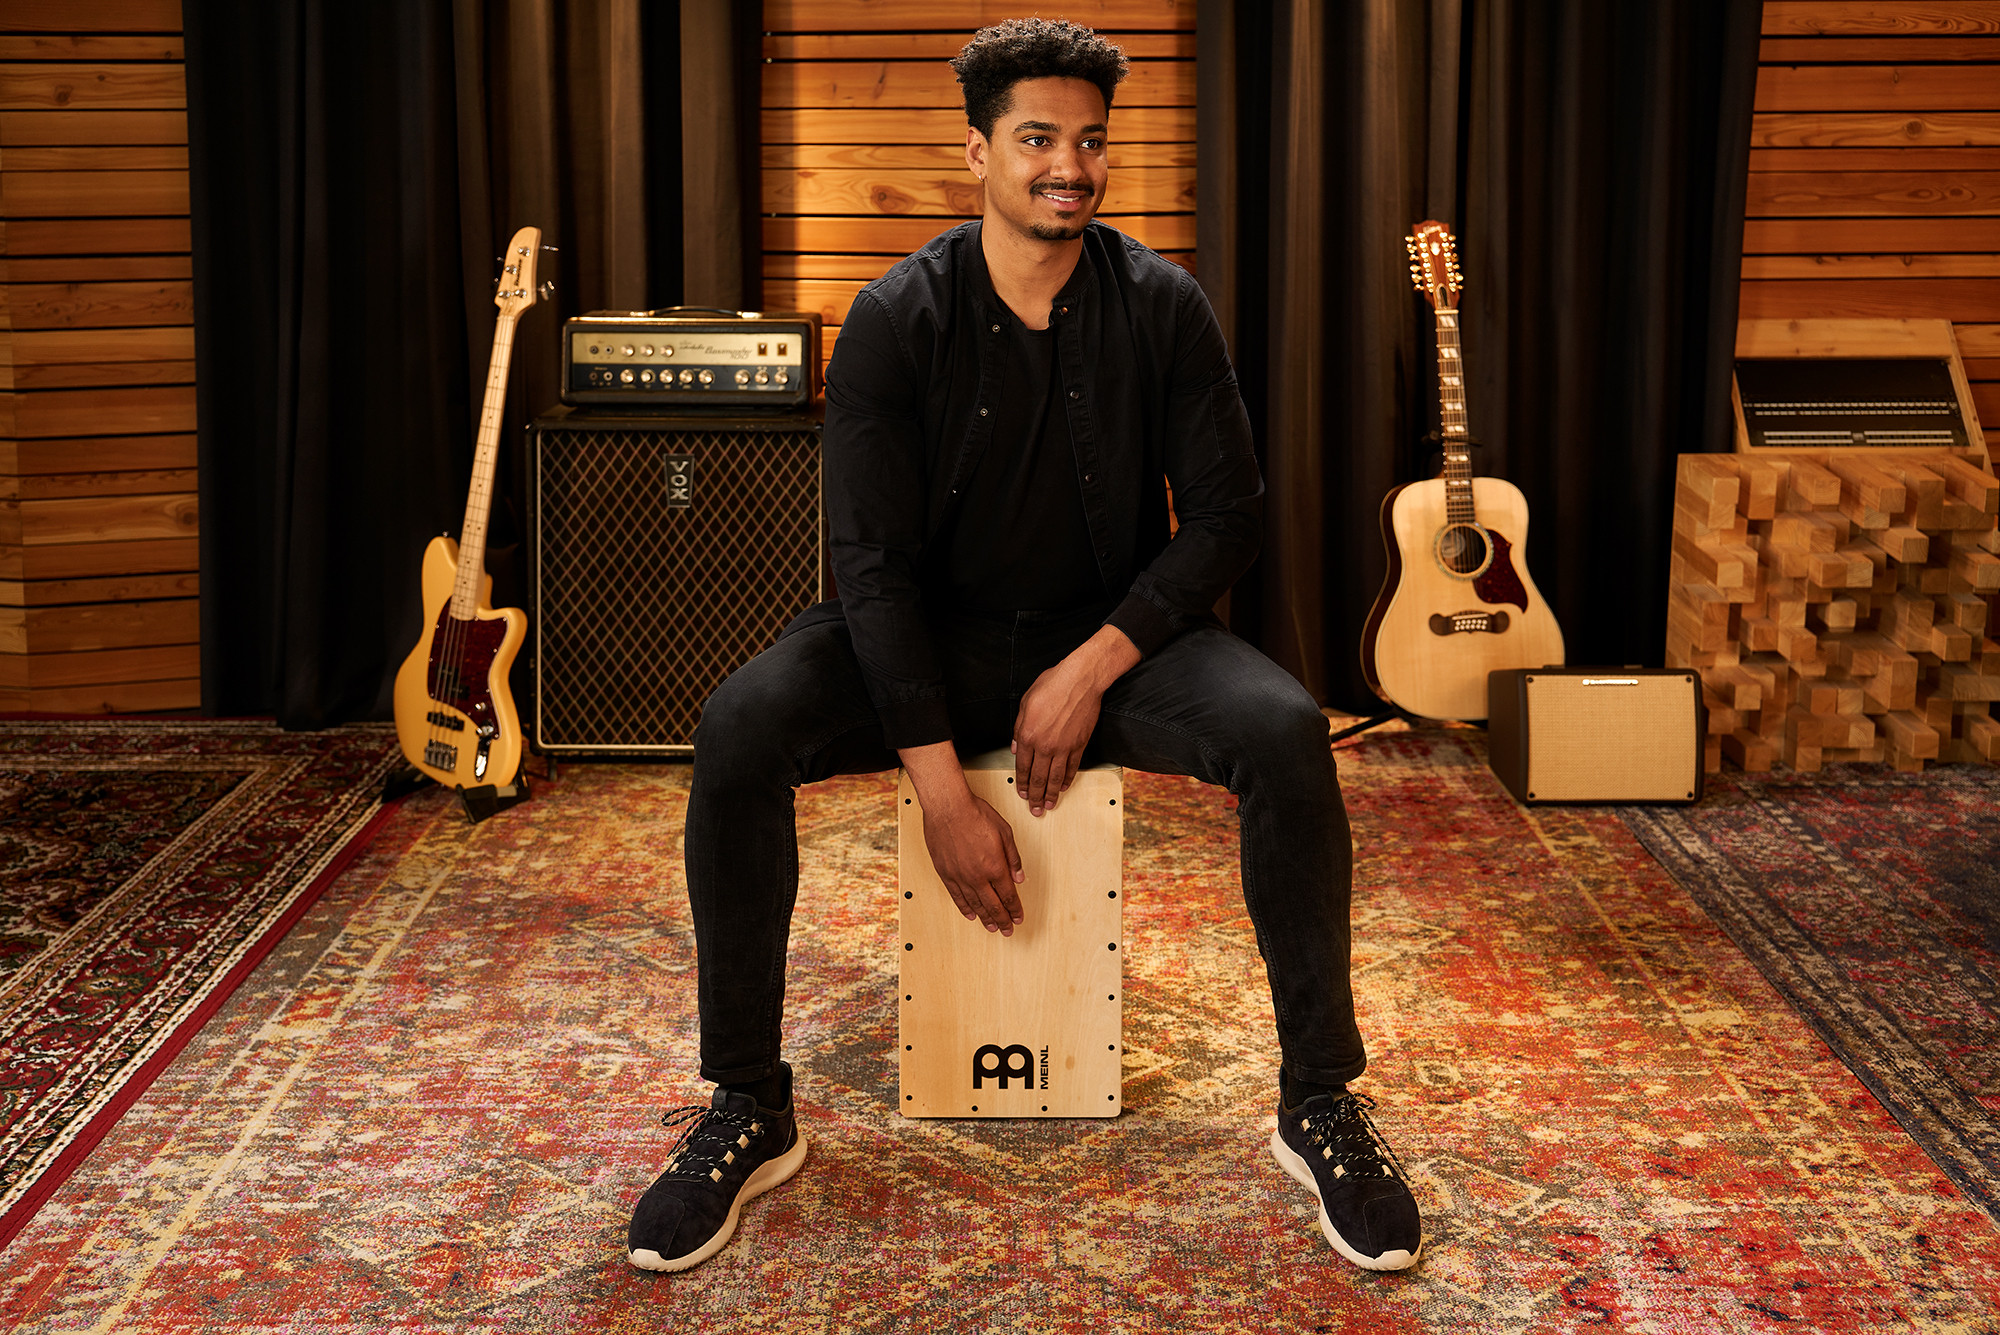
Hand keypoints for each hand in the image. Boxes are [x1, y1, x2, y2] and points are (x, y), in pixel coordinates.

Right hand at [900, 741, 1024, 933]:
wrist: (948, 808)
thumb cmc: (976, 814)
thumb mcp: (1005, 832)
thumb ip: (1013, 858)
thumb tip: (1020, 877)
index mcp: (995, 866)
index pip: (1008, 895)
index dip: (1014, 909)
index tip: (1018, 917)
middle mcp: (977, 876)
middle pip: (993, 905)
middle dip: (1002, 920)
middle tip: (1008, 930)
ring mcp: (960, 877)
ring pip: (975, 905)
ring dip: (985, 919)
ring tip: (992, 928)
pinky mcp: (945, 874)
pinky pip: (956, 897)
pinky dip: (965, 908)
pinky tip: (971, 916)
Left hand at [1013, 625, 1139, 816]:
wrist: (1081, 680)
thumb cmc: (1053, 685)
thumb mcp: (1025, 703)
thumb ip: (1018, 728)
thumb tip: (1015, 747)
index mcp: (1028, 735)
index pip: (1022, 766)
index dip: (1021, 782)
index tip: (1021, 793)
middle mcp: (1045, 745)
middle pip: (1038, 778)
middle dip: (1035, 797)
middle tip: (1034, 810)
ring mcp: (1064, 747)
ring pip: (1056, 778)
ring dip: (1052, 794)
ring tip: (1049, 806)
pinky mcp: (1079, 745)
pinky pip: (1073, 768)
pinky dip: (1068, 780)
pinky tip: (1065, 787)